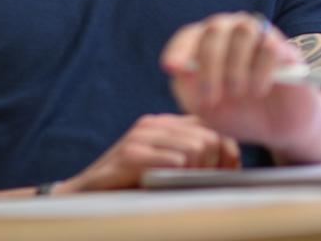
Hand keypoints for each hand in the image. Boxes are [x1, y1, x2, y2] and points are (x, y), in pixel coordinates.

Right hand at [59, 114, 239, 192]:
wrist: (88, 197)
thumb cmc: (132, 188)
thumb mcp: (167, 169)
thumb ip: (194, 157)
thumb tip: (232, 158)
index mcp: (164, 124)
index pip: (212, 126)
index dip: (227, 152)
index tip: (225, 174)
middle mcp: (153, 124)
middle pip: (210, 137)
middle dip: (214, 166)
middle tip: (202, 185)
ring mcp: (140, 136)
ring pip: (197, 147)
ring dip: (197, 174)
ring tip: (183, 188)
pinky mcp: (130, 155)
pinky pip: (176, 160)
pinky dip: (179, 177)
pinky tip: (168, 186)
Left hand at [160, 12, 320, 150]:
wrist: (277, 130)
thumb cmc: (237, 114)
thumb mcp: (207, 109)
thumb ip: (188, 89)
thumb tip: (177, 68)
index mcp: (208, 43)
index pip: (188, 36)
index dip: (178, 50)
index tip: (171, 68)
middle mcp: (232, 32)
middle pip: (214, 31)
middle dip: (208, 66)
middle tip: (211, 99)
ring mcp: (260, 37)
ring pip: (243, 32)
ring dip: (235, 66)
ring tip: (238, 93)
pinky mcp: (286, 48)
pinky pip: (270, 46)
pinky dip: (261, 70)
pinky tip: (259, 90)